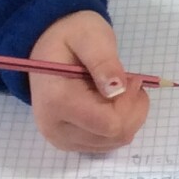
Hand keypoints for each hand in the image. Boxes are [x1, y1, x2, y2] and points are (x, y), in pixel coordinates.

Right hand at [26, 10, 150, 152]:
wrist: (46, 46)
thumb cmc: (70, 36)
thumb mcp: (90, 36)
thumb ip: (103, 61)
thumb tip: (117, 90)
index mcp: (57, 102)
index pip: (109, 123)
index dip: (130, 103)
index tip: (132, 78)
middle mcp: (56, 128)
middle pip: (115, 136)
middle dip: (133, 108)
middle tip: (130, 81)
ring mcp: (63, 140)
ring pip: (116, 141)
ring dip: (129, 115)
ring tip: (121, 88)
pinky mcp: (71, 143)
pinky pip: (109, 143)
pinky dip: (121, 123)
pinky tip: (114, 101)